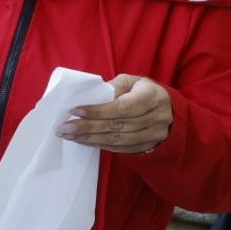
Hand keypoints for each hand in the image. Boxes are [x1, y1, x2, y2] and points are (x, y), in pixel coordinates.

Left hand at [57, 75, 173, 153]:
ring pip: (118, 139)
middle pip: (118, 125)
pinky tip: (83, 141)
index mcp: (153, 97)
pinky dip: (99, 144)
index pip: (123, 107)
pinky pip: (120, 148)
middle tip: (65, 127)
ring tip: (69, 135)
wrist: (166, 109)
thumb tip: (94, 95)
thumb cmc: (142, 91)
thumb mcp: (132, 81)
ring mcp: (155, 134)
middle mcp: (157, 117)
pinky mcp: (148, 146)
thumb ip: (115, 86)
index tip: (76, 111)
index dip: (98, 111)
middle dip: (88, 127)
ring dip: (90, 138)